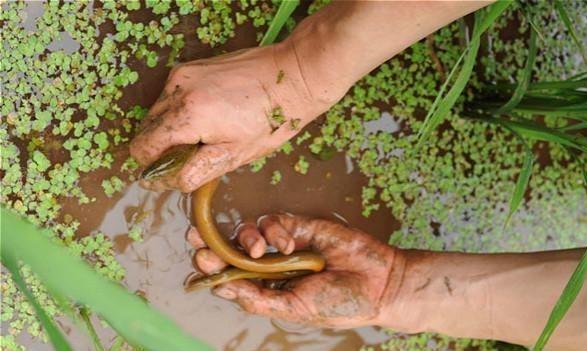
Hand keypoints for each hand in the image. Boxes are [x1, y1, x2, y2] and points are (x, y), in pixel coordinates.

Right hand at [130, 42, 340, 192]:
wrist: (293, 75)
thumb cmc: (271, 119)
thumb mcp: (235, 155)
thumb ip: (194, 171)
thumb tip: (163, 182)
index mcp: (187, 116)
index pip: (143, 147)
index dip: (153, 166)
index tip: (173, 171)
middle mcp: (177, 90)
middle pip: (146, 129)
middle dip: (163, 147)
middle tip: (196, 154)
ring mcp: (182, 74)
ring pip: (157, 112)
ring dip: (171, 128)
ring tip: (206, 134)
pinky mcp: (190, 66)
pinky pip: (171, 95)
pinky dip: (180, 110)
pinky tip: (209, 115)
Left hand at [187, 214, 403, 327]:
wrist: (377, 282)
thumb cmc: (338, 303)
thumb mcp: (294, 308)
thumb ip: (259, 299)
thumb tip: (222, 288)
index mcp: (266, 289)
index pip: (229, 276)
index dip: (211, 267)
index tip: (199, 261)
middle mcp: (270, 266)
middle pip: (230, 250)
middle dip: (211, 243)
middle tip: (196, 239)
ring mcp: (283, 244)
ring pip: (247, 232)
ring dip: (245, 238)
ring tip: (259, 251)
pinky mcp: (298, 225)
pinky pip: (273, 221)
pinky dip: (275, 230)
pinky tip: (289, 244)